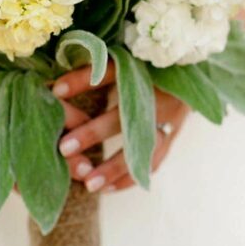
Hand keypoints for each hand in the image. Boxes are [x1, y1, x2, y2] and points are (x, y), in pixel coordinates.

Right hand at [0, 66, 93, 175]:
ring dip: (35, 177)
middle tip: (85, 170)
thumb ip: (29, 90)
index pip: (44, 106)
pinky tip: (26, 187)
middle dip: (59, 159)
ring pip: (7, 167)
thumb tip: (72, 114)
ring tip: (61, 183)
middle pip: (28, 143)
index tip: (92, 135)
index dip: (71, 122)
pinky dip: (6, 181)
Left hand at [52, 62, 187, 193]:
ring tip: (88, 184)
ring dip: (115, 167)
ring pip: (143, 147)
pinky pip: (154, 162)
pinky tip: (105, 188)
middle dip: (93, 133)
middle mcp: (159, 92)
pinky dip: (130, 177)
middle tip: (64, 147)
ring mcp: (171, 116)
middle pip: (125, 115)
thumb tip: (54, 82)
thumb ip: (95, 67)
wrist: (190, 70)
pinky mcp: (174, 133)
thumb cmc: (145, 61)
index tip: (55, 91)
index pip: (111, 72)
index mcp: (145, 67)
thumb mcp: (124, 57)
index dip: (84, 80)